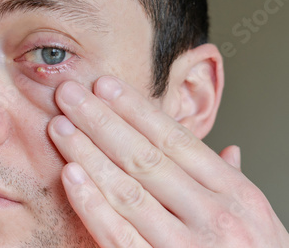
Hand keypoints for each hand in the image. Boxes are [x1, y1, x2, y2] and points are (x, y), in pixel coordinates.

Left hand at [48, 76, 288, 246]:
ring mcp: (185, 247)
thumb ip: (233, 183)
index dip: (135, 109)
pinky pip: (117, 233)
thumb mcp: (258, 222)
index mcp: (237, 195)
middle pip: (144, 156)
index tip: (104, 86)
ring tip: (60, 127)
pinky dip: (91, 202)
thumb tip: (228, 150)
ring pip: (127, 189)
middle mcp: (213, 217)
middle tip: (69, 95)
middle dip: (101, 120)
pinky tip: (70, 175)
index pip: (175, 140)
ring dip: (88, 153)